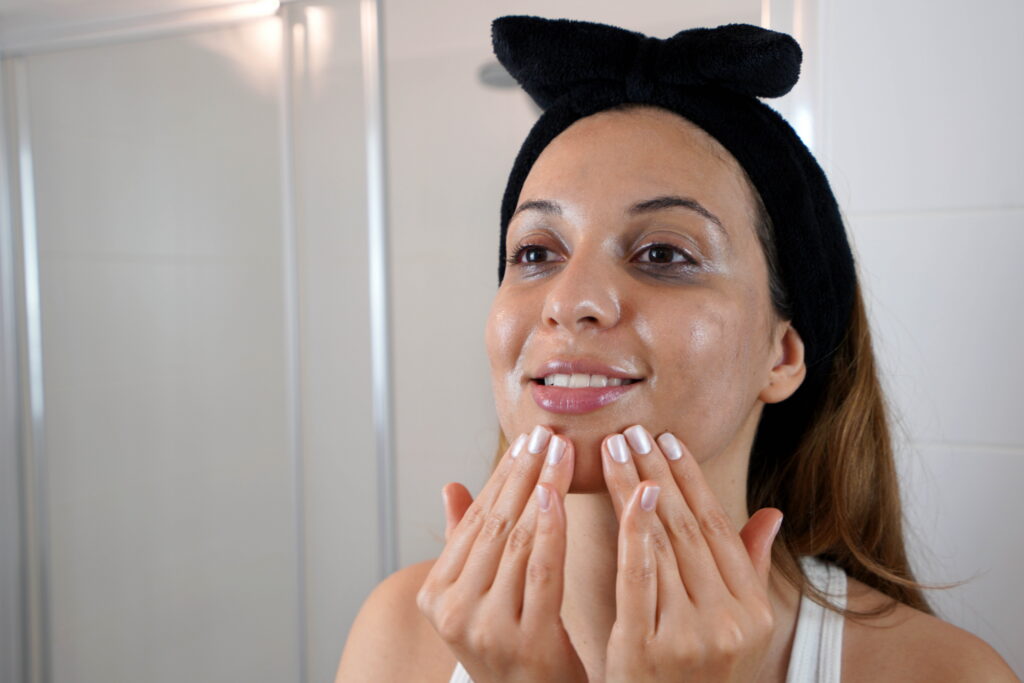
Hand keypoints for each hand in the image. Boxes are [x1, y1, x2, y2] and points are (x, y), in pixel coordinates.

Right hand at [417, 426, 587, 682]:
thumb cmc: (512, 650)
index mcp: (435, 596)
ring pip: (515, 540)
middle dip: (523, 472)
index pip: (473, 520)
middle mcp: (451, 611)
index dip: (502, 476)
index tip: (526, 440)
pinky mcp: (523, 640)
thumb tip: (451, 487)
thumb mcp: (478, 599)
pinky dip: (550, 528)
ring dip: (540, 487)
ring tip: (560, 451)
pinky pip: (540, 571)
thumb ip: (464, 545)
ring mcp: (484, 627)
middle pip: (494, 524)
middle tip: (546, 433)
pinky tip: (559, 494)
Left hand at [601, 426, 782, 681]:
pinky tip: (624, 495)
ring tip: (614, 449)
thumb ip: (750, 568)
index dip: (692, 480)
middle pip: (686, 529)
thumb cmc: (697, 672)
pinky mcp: (648, 648)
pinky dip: (632, 533)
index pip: (718, 528)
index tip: (670, 440)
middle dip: (657, 472)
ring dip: (635, 489)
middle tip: (634, 430)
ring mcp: (689, 635)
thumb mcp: (736, 626)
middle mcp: (727, 620)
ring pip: (660, 544)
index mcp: (751, 609)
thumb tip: (771, 514)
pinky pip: (639, 578)